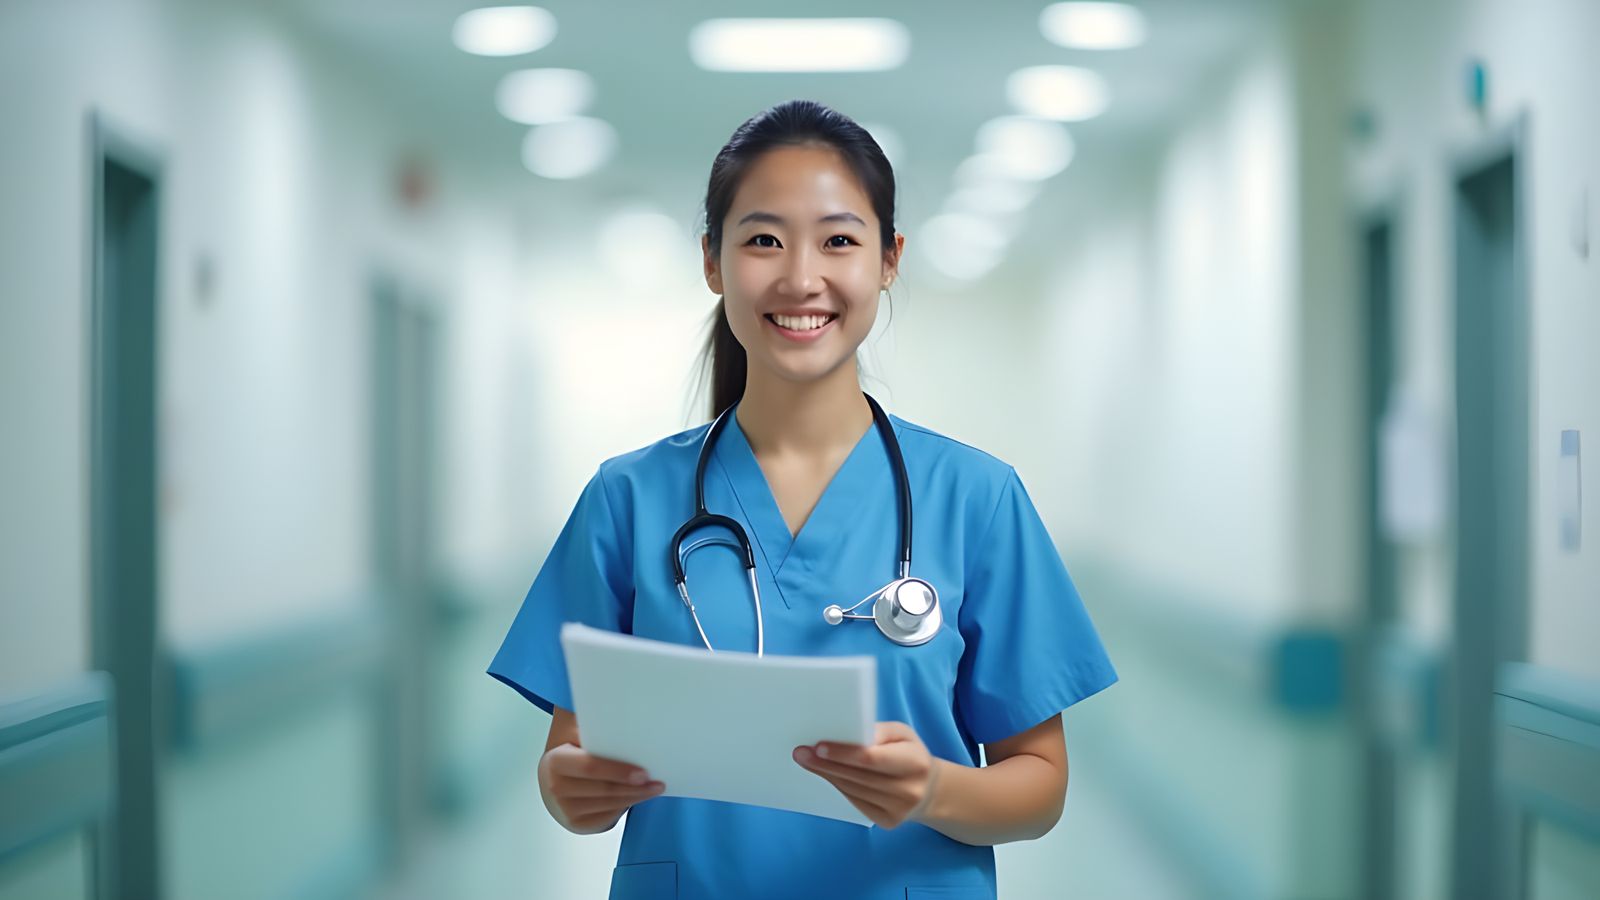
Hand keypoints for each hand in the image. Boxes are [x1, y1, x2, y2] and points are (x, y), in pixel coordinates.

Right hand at [538, 742, 664, 834]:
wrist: (552, 780)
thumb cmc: (571, 755)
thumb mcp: (575, 736)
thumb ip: (594, 733)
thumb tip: (630, 727)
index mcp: (555, 762)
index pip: (590, 768)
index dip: (618, 771)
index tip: (643, 773)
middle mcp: (557, 789)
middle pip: (605, 790)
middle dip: (634, 788)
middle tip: (657, 783)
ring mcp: (566, 810)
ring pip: (610, 805)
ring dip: (635, 798)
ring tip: (654, 789)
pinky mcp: (577, 825)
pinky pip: (608, 817)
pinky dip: (625, 806)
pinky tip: (637, 797)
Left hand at [793, 721, 940, 828]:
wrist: (929, 790)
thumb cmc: (910, 754)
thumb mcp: (903, 734)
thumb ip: (879, 731)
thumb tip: (848, 734)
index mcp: (915, 763)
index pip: (872, 759)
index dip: (843, 753)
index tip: (818, 746)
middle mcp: (908, 790)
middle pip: (858, 776)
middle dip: (826, 764)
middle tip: (801, 753)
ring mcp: (898, 810)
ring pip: (853, 790)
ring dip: (828, 775)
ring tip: (808, 761)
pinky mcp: (888, 822)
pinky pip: (855, 801)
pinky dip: (839, 786)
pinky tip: (827, 775)